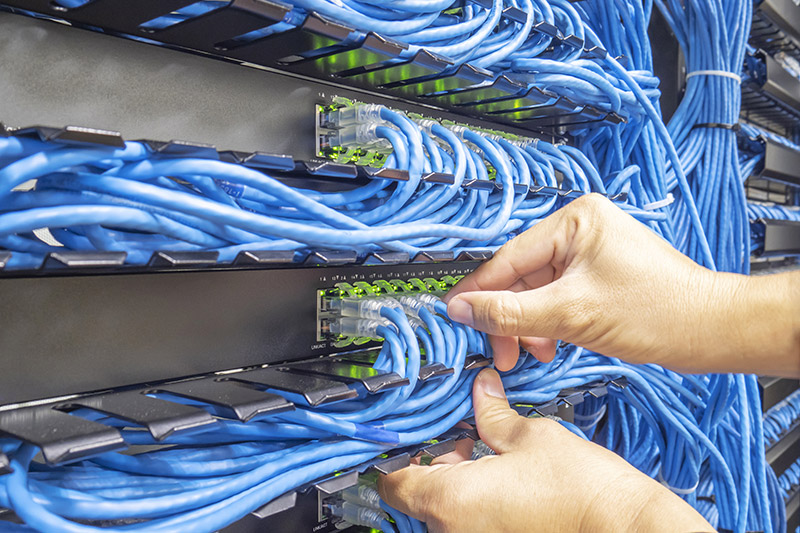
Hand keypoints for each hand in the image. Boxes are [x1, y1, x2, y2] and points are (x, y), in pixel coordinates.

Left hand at [379, 369, 713, 532]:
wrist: (626, 528)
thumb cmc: (580, 489)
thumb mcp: (530, 436)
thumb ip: (492, 412)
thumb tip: (480, 388)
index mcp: (450, 501)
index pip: (392, 481)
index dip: (397, 454)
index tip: (413, 433)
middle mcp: (453, 532)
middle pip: (416, 496)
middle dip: (433, 461)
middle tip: (460, 434)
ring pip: (443, 510)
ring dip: (453, 480)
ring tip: (484, 451)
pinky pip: (467, 523)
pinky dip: (473, 501)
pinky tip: (500, 477)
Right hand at [444, 194, 799, 376]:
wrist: (709, 332)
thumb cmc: (657, 311)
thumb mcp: (569, 314)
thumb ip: (509, 312)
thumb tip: (462, 309)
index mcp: (575, 220)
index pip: (509, 257)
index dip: (479, 290)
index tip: (454, 313)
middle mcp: (581, 229)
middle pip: (522, 275)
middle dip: (510, 316)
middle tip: (501, 350)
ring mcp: (591, 252)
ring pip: (538, 290)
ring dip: (529, 324)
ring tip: (532, 353)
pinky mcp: (599, 275)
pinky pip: (558, 297)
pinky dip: (549, 323)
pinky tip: (550, 344)